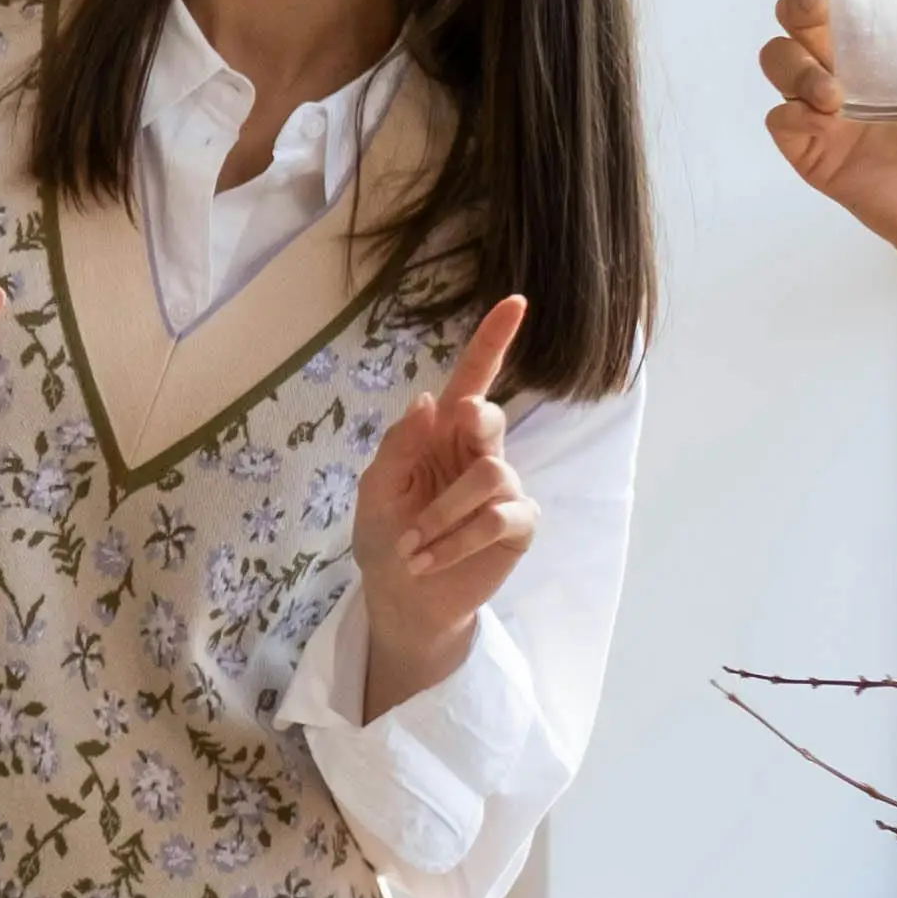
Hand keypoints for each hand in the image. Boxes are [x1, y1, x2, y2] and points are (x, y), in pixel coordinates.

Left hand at [345, 293, 534, 708]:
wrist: (401, 595)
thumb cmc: (385, 535)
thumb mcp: (377, 487)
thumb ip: (402, 444)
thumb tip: (430, 400)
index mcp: (444, 433)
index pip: (474, 378)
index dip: (494, 341)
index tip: (516, 302)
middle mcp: (478, 452)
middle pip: (489, 417)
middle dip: (467, 435)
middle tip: (437, 466)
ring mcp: (504, 488)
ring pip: (491, 475)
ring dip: (443, 515)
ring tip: (414, 545)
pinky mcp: (518, 525)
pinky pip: (499, 517)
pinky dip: (458, 540)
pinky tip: (431, 559)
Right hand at [760, 0, 896, 272]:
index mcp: (892, 49)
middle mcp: (853, 73)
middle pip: (796, 18)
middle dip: (799, 3)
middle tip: (825, 13)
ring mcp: (829, 114)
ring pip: (776, 61)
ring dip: (793, 62)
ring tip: (834, 91)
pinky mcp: (816, 153)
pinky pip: (779, 120)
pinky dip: (792, 111)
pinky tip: (827, 116)